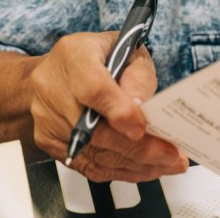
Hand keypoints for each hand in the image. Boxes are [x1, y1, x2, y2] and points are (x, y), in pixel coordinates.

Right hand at [28, 32, 188, 182]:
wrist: (57, 70)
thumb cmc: (97, 56)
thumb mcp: (126, 49)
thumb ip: (137, 75)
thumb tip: (140, 105)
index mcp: (75, 56)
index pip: (93, 88)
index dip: (118, 111)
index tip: (141, 128)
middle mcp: (54, 89)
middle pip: (94, 130)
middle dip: (138, 148)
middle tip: (171, 155)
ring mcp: (48, 119)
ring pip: (93, 153)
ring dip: (134, 164)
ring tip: (166, 164)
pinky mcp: (49, 142)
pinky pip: (85, 165)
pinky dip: (118, 170)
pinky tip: (143, 169)